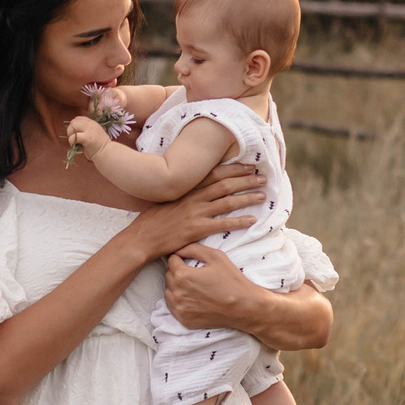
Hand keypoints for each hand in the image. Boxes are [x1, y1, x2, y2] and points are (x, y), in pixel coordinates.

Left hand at [66, 115, 106, 152]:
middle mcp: (91, 125)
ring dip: (70, 134)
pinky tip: (75, 146)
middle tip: (73, 139)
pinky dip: (71, 141)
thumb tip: (73, 132)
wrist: (108, 154)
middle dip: (70, 130)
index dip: (74, 126)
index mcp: (93, 123)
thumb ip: (86, 131)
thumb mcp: (94, 135)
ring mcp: (90, 130)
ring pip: (73, 126)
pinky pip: (73, 136)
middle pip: (74, 121)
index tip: (76, 134)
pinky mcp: (87, 138)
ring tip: (74, 142)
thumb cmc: (100, 148)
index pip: (78, 118)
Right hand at [134, 161, 261, 260]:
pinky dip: (239, 221)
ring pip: (228, 202)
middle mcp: (193, 198)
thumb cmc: (151, 220)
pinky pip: (223, 224)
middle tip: (262, 178)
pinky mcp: (197, 229)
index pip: (214, 174)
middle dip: (246, 180)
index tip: (247, 166)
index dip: (233, 169)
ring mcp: (195, 213)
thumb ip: (182, 193)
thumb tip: (194, 188)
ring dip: (247, 198)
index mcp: (186, 189)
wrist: (141, 238)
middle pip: (225, 185)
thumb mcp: (165, 199)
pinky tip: (252, 220)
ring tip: (263, 196)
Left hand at [165, 244, 332, 347]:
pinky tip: (193, 298)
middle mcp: (177, 293)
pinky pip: (173, 307)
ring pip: (169, 292)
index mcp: (183, 275)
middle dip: (178, 272)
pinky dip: (179, 301)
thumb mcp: (216, 257)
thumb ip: (193, 249)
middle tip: (194, 273)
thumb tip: (178, 247)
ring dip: (176, 287)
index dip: (180, 258)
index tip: (189, 260)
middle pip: (168, 276)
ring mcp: (179, 308)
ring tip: (194, 286)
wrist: (244, 307)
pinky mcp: (184, 320)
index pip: (171, 260)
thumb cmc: (232, 280)